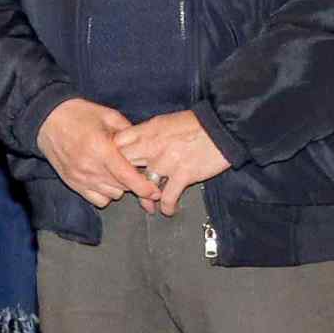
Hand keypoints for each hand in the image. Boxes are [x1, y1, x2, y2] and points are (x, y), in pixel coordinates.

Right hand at [37, 97, 147, 211]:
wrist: (46, 120)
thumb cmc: (78, 114)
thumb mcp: (108, 116)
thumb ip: (129, 133)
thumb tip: (145, 147)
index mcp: (101, 148)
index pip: (127, 177)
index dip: (144, 187)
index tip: (155, 192)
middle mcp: (89, 167)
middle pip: (122, 187)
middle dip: (134, 183)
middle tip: (138, 173)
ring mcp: (79, 177)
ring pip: (112, 195)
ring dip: (120, 187)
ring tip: (119, 174)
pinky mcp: (72, 182)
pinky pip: (97, 200)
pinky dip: (105, 194)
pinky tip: (106, 181)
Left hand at [109, 108, 230, 214]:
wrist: (222, 128)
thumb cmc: (195, 123)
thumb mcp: (163, 121)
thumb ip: (146, 133)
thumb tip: (132, 143)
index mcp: (146, 131)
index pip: (116, 145)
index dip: (110, 156)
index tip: (111, 166)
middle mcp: (151, 147)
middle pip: (124, 166)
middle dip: (122, 179)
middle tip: (124, 190)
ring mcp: (166, 162)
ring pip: (143, 185)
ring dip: (144, 198)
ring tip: (147, 205)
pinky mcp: (183, 175)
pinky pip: (168, 196)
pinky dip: (167, 206)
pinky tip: (167, 210)